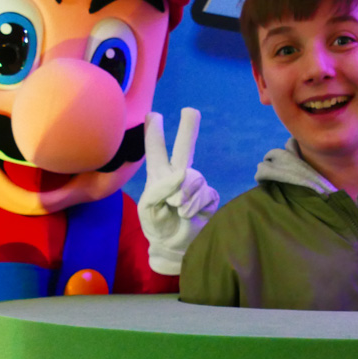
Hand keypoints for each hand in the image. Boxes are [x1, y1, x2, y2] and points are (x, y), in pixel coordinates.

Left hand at [138, 108, 218, 274]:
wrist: (174, 248)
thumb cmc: (157, 227)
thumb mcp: (149, 207)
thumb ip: (162, 186)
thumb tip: (182, 175)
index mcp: (158, 176)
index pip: (155, 151)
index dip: (154, 134)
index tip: (153, 116)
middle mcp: (177, 176)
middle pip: (184, 148)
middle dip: (188, 129)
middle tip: (190, 111)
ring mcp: (194, 186)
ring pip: (195, 177)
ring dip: (187, 193)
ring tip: (178, 208)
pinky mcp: (208, 197)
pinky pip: (206, 192)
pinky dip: (196, 203)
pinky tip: (189, 214)